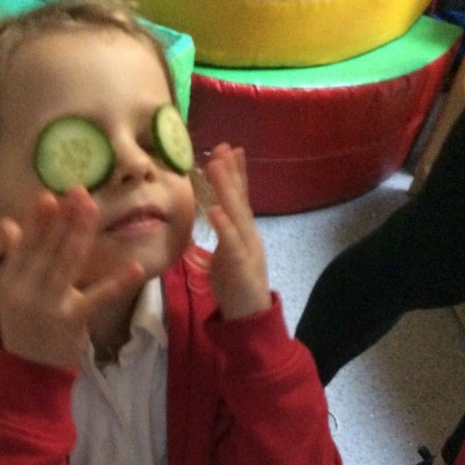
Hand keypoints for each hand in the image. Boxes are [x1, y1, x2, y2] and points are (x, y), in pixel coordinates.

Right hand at [0, 188, 144, 367]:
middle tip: (80, 191)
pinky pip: (99, 298)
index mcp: (10, 280)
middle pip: (48, 248)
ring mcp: (50, 305)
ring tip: (93, 208)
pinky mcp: (73, 320)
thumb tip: (7, 223)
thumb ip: (13, 256)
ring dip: (82, 234)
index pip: (24, 245)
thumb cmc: (23, 324)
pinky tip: (136, 267)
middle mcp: (26, 290)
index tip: (49, 195)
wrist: (29, 370)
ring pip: (68, 263)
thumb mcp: (11, 291)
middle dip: (65, 219)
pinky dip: (118, 283)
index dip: (37, 220)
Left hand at [204, 143, 271, 320]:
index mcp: (244, 232)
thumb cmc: (236, 286)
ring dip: (227, 188)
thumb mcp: (227, 254)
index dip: (235, 173)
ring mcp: (247, 249)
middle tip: (222, 147)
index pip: (240, 198)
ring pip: (237, 214)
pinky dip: (224, 225)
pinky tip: (215, 209)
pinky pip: (231, 243)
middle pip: (239, 199)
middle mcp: (249, 235)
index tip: (229, 149)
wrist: (251, 317)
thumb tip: (213, 214)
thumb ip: (223, 234)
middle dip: (231, 172)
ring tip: (217, 165)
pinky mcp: (241, 266)